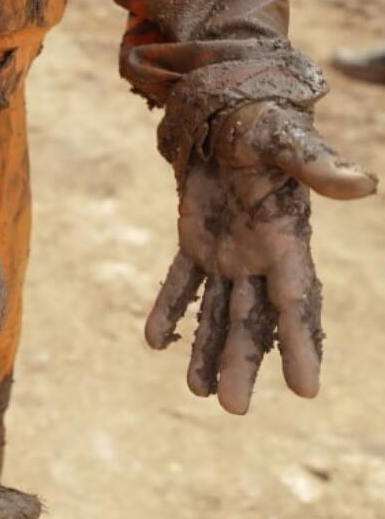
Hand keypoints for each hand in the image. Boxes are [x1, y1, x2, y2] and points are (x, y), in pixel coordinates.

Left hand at [144, 101, 376, 413]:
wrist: (227, 109)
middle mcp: (259, 256)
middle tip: (233, 409)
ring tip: (198, 391)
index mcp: (285, 240)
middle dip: (243, 362)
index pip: (295, 304)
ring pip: (217, 311)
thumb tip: (364, 184)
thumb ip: (317, 167)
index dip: (301, 345)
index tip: (306, 390)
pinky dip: (169, 308)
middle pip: (253, 321)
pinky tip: (155, 341)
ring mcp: (227, 252)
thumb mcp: (284, 143)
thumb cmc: (262, 122)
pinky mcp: (196, 240)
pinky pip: (181, 283)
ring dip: (207, 349)